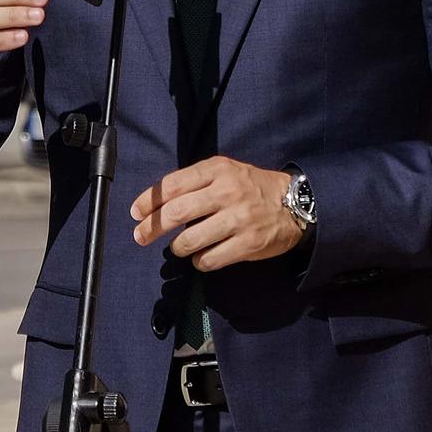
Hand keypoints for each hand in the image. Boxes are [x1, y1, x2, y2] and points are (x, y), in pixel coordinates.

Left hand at [130, 156, 304, 271]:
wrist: (296, 203)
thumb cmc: (251, 187)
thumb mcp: (225, 171)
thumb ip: (194, 181)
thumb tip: (155, 202)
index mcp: (217, 170)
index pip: (171, 185)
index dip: (148, 201)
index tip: (135, 213)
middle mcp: (226, 192)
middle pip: (175, 213)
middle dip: (151, 228)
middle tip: (140, 236)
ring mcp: (238, 219)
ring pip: (190, 240)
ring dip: (176, 247)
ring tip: (177, 247)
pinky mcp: (249, 244)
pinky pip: (210, 259)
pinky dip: (199, 262)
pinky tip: (200, 258)